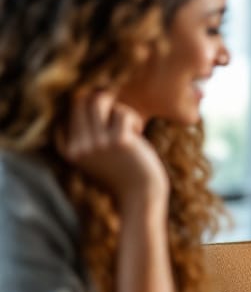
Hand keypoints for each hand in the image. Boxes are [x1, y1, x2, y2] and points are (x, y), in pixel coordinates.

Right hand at [57, 91, 166, 208]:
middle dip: (102, 102)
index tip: (104, 120)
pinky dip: (132, 119)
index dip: (88, 109)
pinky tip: (138, 133)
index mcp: (68, 150)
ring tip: (128, 126)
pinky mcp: (119, 141)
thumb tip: (86, 96)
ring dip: (118, 110)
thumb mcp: (94, 155)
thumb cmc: (121, 172)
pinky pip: (122, 113)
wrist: (141, 195)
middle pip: (80, 102)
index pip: (68, 112)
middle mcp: (79, 146)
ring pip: (100, 102)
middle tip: (118, 117)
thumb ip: (84, 134)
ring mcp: (97, 143)